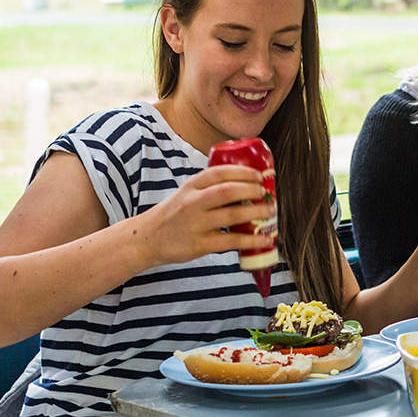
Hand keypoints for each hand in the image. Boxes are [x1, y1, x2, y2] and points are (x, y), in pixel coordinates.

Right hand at [136, 164, 277, 265]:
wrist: (148, 238)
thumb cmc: (174, 213)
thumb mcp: (187, 192)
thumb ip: (210, 187)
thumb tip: (246, 184)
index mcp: (192, 185)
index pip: (220, 172)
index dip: (243, 172)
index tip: (259, 176)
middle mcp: (194, 202)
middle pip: (228, 191)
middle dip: (252, 190)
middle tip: (266, 193)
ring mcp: (197, 223)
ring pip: (233, 214)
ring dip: (257, 212)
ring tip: (270, 212)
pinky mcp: (200, 244)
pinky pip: (231, 241)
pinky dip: (252, 240)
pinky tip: (265, 240)